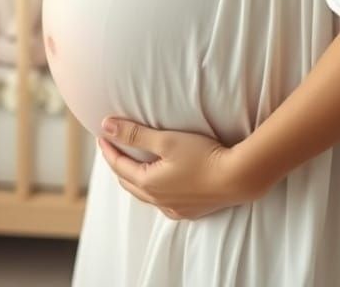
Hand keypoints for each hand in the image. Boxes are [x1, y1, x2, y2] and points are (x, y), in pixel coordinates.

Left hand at [97, 116, 263, 220]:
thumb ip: (135, 134)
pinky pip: (162, 203)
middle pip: (128, 183)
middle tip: (113, 148)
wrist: (237, 178)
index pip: (119, 166)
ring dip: (134, 179)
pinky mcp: (189, 212)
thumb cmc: (202, 156)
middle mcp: (158, 201)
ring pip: (145, 195)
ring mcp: (174, 209)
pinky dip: (153, 191)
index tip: (102, 135)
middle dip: (118, 165)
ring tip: (132, 164)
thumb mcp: (166, 140)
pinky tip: (159, 185)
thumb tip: (106, 127)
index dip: (109, 150)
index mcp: (148, 184)